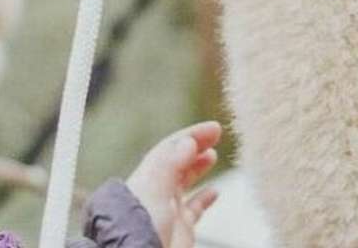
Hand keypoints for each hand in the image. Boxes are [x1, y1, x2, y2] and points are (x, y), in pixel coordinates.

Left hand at [126, 122, 221, 247]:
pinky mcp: (180, 228)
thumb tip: (188, 141)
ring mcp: (169, 210)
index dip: (192, 135)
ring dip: (199, 167)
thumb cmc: (141, 225)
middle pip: (178, 162)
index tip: (213, 128)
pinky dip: (205, 198)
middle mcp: (158, 192)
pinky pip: (194, 208)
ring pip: (185, 181)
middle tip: (216, 135)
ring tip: (212, 155)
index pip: (171, 148)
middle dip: (196, 147)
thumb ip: (171, 164)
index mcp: (149, 178)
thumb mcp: (156, 188)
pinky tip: (214, 192)